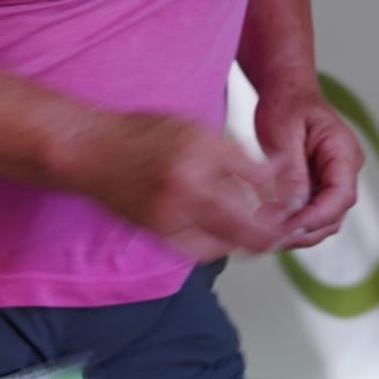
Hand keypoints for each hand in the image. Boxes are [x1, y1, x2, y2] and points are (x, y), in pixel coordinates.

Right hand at [70, 112, 292, 261]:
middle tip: (281, 226)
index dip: (280, 190)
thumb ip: (230, 152)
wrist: (92, 152)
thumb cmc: (139, 135)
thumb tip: (269, 173)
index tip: (286, 195)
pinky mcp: (160, 233)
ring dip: (248, 240)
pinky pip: (202, 251)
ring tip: (254, 229)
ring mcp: (173, 214)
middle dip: (274, 230)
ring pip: (229, 244)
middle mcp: (189, 184)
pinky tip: (222, 235)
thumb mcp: (191, 127)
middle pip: (251, 226)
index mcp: (201, 150)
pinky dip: (218, 246)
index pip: (258, 178)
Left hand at [253, 85, 362, 250]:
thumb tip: (293, 210)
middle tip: (271, 238)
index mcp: (343, 151)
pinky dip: (294, 220)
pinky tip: (271, 224)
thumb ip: (292, 172)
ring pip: (324, 217)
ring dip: (299, 230)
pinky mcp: (319, 183)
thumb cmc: (285, 101)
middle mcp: (345, 168)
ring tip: (268, 236)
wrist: (285, 88)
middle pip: (334, 213)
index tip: (289, 227)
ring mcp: (333, 177)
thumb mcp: (282, 133)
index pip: (341, 195)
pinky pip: (311, 209)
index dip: (317, 216)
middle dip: (306, 230)